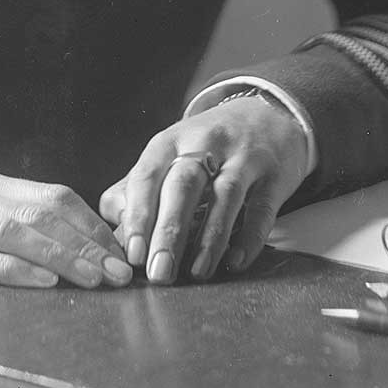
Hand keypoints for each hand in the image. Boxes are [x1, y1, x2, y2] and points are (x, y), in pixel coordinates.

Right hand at [0, 170, 131, 314]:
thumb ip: (9, 222)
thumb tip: (67, 242)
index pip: (52, 196)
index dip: (90, 223)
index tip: (117, 249)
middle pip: (44, 213)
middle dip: (88, 242)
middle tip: (118, 270)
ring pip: (20, 233)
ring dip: (64, 256)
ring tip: (95, 279)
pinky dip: (20, 270)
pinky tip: (47, 282)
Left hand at [99, 95, 308, 284]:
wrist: (268, 114)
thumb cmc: (206, 147)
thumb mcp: (168, 156)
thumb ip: (137, 191)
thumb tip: (113, 235)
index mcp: (170, 141)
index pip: (147, 176)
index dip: (138, 215)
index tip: (133, 254)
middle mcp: (205, 143)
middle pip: (183, 186)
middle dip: (169, 231)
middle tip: (159, 272)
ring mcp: (242, 156)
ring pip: (224, 196)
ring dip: (209, 238)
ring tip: (196, 273)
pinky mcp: (273, 174)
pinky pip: (262, 208)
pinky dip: (250, 236)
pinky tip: (236, 261)